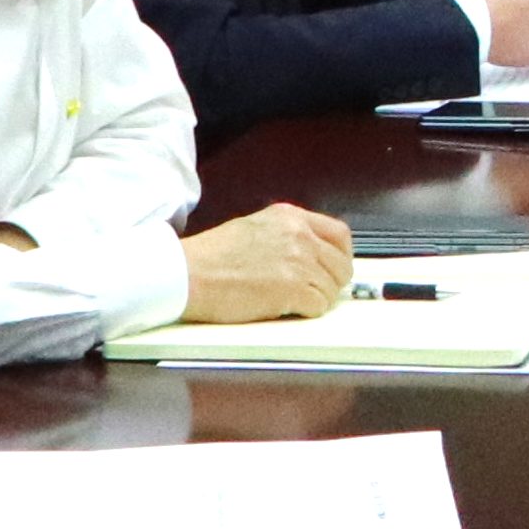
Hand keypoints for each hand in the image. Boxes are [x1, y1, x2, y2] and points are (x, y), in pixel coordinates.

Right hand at [176, 200, 354, 325]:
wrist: (188, 274)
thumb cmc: (210, 257)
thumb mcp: (256, 228)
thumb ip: (287, 236)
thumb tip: (311, 255)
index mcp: (290, 217)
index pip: (339, 235)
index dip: (340, 257)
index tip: (333, 270)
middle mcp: (299, 235)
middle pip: (341, 265)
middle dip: (330, 283)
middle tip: (313, 292)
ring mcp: (298, 261)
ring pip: (331, 288)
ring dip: (316, 299)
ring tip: (291, 301)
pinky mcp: (292, 288)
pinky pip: (318, 305)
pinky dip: (307, 312)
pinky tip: (287, 309)